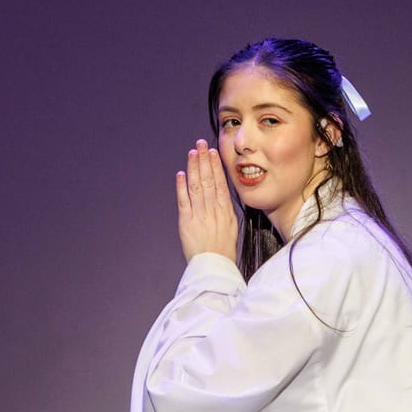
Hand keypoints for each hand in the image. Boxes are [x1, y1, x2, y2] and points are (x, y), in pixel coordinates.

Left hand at [175, 140, 237, 262]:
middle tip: (201, 144)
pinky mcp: (187, 221)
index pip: (220, 183)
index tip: (213, 153)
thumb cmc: (223, 251)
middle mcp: (214, 210)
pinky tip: (181, 174)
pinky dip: (182, 186)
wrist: (214, 267)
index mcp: (226, 212)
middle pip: (209, 180)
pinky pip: (184, 200)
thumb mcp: (230, 229)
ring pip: (197, 186)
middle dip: (204, 160)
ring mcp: (200, 214)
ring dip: (194, 168)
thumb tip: (220, 197)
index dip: (216, 167)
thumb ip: (223, 212)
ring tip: (192, 153)